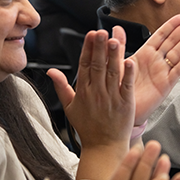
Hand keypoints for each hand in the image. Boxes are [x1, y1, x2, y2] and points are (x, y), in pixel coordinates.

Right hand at [48, 30, 134, 148]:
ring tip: (114, 40)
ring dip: (113, 56)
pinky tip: (129, 60)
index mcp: (83, 92)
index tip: (91, 34)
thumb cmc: (87, 128)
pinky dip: (127, 73)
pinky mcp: (125, 104)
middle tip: (101, 31)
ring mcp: (111, 98)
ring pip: (112, 73)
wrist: (103, 147)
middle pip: (97, 65)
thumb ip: (61, 87)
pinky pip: (126, 85)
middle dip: (99, 47)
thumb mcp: (69, 107)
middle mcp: (96, 93)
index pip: (84, 65)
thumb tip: (50, 71)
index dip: (88, 48)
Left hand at [125, 15, 179, 125]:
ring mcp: (162, 72)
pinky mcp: (165, 85)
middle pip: (172, 42)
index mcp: (144, 54)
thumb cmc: (120, 87)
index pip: (160, 36)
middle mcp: (155, 61)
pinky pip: (176, 72)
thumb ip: (119, 45)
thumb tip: (115, 27)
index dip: (171, 26)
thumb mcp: (118, 63)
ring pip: (177, 54)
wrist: (122, 108)